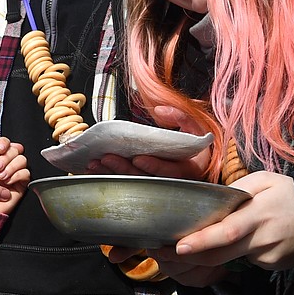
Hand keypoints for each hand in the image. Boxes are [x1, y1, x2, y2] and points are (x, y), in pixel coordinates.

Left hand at [86, 106, 211, 180]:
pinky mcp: (144, 183)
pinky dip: (109, 175)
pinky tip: (95, 169)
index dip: (154, 166)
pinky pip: (125, 181)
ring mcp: (155, 184)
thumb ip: (182, 117)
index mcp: (187, 170)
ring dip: (112, 173)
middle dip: (124, 168)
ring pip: (132, 182)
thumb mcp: (198, 128)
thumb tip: (160, 109)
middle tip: (106, 158)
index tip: (138, 158)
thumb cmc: (197, 144)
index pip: (169, 171)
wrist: (199, 161)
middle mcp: (171, 181)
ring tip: (94, 164)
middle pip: (145, 178)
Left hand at [144, 172, 293, 281]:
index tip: (179, 246)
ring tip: (183, 249)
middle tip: (163, 253)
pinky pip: (245, 261)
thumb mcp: (265, 180)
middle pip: (222, 254)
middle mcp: (263, 238)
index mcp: (259, 213)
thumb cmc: (290, 195)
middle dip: (191, 256)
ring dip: (206, 257)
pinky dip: (233, 255)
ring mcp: (268, 256)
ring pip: (230, 260)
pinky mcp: (272, 267)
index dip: (202, 241)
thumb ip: (238, 190)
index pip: (227, 231)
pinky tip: (238, 243)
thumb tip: (211, 200)